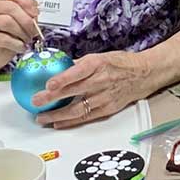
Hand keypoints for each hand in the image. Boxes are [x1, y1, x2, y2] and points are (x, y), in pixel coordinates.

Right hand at [0, 0, 39, 72]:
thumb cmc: (10, 33)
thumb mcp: (21, 19)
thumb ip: (28, 12)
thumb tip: (35, 13)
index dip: (27, 1)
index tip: (35, 13)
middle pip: (10, 7)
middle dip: (26, 20)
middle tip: (34, 30)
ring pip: (6, 22)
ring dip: (22, 32)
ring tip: (27, 39)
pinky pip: (4, 39)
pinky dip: (17, 44)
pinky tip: (21, 46)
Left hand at [33, 51, 151, 128]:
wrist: (144, 74)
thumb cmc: (121, 64)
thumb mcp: (100, 57)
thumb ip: (78, 64)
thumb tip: (57, 66)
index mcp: (98, 64)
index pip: (78, 72)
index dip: (63, 79)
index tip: (48, 84)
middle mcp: (101, 81)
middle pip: (73, 92)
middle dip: (52, 98)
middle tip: (36, 101)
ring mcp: (104, 97)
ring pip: (77, 109)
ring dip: (57, 115)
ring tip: (42, 118)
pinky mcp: (107, 109)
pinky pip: (86, 117)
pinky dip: (70, 122)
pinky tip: (58, 123)